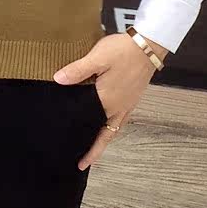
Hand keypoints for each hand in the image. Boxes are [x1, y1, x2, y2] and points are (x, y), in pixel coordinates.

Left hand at [54, 33, 160, 170]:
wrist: (148, 45)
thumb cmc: (123, 51)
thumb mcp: (97, 58)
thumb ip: (77, 70)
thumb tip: (58, 80)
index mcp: (108, 101)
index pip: (92, 128)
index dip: (85, 145)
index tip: (77, 161)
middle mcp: (119, 107)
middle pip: (105, 135)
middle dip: (94, 149)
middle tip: (82, 162)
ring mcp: (127, 104)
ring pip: (114, 129)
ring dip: (104, 141)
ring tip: (94, 149)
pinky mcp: (133, 97)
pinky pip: (121, 119)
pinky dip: (113, 128)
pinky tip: (107, 125)